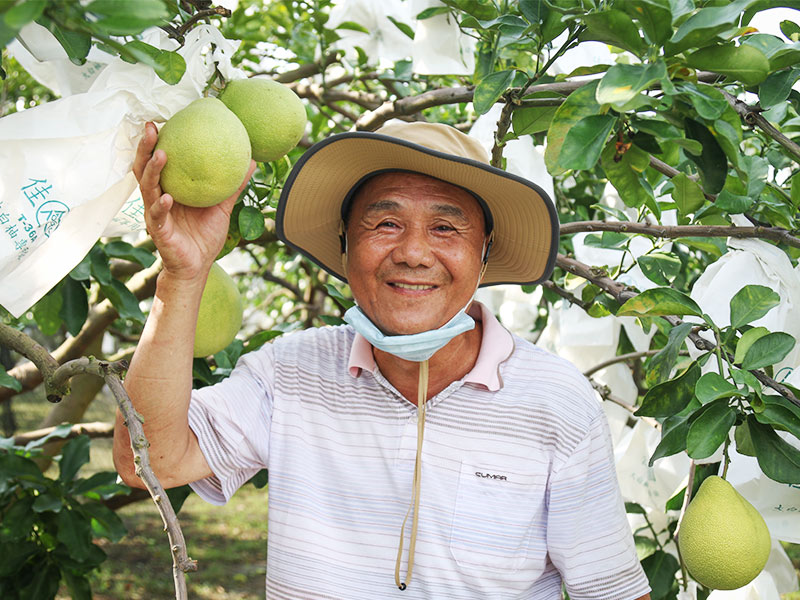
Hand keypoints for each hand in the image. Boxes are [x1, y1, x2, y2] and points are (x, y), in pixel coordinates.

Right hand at [133, 121, 256, 280]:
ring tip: (161, 154)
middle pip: (144, 167)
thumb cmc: (204, 236)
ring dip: (152, 170)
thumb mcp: (222, 206)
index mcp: (169, 189)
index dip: (156, 141)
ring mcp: (155, 213)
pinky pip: (158, 216)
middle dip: (145, 147)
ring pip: (147, 187)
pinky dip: (161, 206)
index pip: (158, 160)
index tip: (160, 119)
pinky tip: (167, 198)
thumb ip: (233, 185)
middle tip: (150, 126)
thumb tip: (252, 160)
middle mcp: (157, 197)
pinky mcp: (159, 231)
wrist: (197, 267)